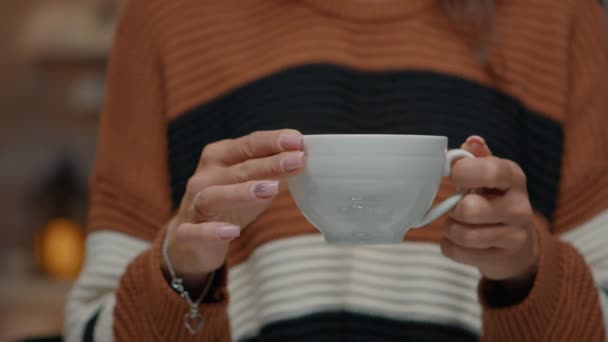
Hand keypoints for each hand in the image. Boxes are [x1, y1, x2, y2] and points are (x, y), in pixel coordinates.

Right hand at [163, 129, 304, 287]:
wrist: (191, 240)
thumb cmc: (227, 204)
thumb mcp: (251, 184)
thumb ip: (273, 172)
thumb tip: (304, 159)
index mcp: (219, 157)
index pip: (249, 144)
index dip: (272, 141)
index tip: (298, 140)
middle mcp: (204, 177)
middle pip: (239, 169)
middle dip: (270, 164)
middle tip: (297, 161)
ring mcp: (193, 204)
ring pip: (214, 196)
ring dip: (242, 192)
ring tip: (271, 190)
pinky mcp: (186, 233)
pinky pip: (196, 231)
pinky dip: (212, 231)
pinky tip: (233, 232)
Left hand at [441, 136, 538, 294]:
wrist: (516, 245)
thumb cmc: (494, 200)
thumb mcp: (490, 175)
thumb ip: (477, 158)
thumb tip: (471, 141)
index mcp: (513, 177)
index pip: (491, 171)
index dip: (463, 173)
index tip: (454, 176)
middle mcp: (520, 206)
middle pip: (469, 209)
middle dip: (453, 209)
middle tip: (456, 207)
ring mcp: (514, 236)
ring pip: (462, 234)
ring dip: (451, 229)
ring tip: (458, 224)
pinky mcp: (502, 259)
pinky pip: (458, 253)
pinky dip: (450, 247)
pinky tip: (460, 241)